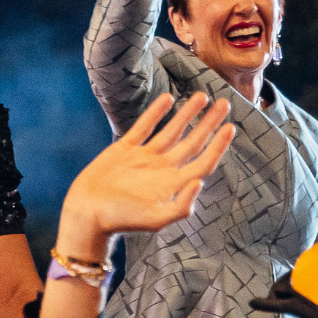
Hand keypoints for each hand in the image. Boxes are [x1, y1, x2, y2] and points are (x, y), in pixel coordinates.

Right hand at [58, 93, 237, 252]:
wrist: (87, 214)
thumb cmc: (121, 221)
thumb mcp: (155, 220)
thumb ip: (181, 205)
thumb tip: (199, 182)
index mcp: (172, 184)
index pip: (203, 161)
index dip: (218, 145)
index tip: (231, 127)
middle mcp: (162, 169)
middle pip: (193, 142)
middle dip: (209, 123)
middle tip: (224, 104)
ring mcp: (144, 158)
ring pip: (172, 131)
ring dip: (187, 114)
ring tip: (202, 97)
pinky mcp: (125, 149)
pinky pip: (144, 127)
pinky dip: (156, 113)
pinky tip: (167, 99)